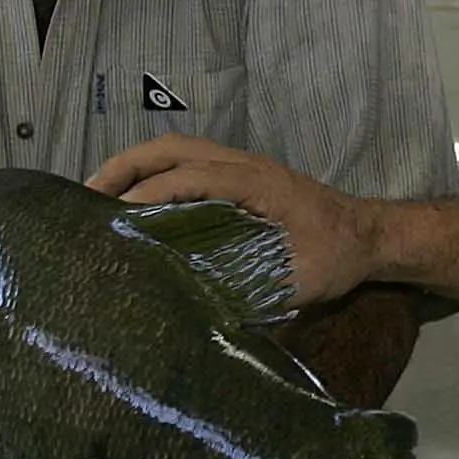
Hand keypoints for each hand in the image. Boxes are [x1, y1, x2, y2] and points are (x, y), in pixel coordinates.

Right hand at [87, 138, 379, 306]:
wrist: (372, 235)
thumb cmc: (340, 255)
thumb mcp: (303, 279)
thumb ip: (260, 291)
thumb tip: (208, 311)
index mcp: (257, 184)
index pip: (191, 177)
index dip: (150, 193)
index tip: (113, 216)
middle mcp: (245, 165)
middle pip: (173, 148)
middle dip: (126, 166)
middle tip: (86, 196)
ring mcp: (242, 165)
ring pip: (178, 148)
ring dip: (136, 165)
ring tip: (98, 194)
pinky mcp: (241, 175)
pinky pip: (189, 160)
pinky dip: (155, 171)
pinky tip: (135, 199)